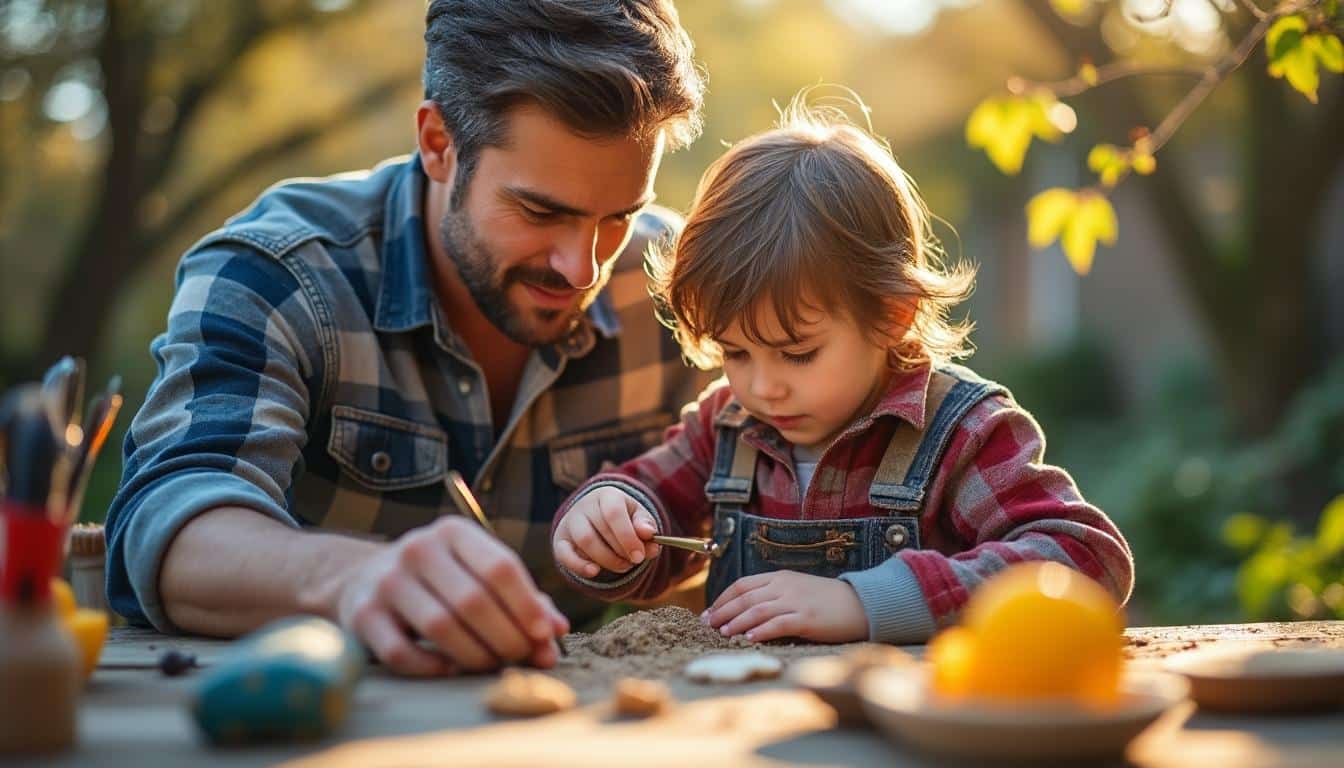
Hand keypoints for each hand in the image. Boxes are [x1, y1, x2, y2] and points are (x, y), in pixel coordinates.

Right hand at [336, 517, 568, 675]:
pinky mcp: (361, 615)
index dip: (528, 605)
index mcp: (454, 532)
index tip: (545, 635)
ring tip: (494, 665)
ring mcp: (386, 581)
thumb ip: (522, 600)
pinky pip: (402, 652)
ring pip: (442, 627)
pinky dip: (433, 667)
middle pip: (474, 600)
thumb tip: (556, 633)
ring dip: (476, 655)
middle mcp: (417, 549)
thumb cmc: (440, 580)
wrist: (363, 580)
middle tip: (521, 657)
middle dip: (507, 637)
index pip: (501, 567)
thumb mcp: (477, 574)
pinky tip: (452, 669)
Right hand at [552, 486, 660, 577]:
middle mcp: (585, 505)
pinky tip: (595, 572)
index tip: (639, 556)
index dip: (627, 537)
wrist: (598, 518)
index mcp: (607, 495)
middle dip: (621, 551)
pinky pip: (564, 555)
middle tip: (633, 562)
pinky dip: (579, 566)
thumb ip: (646, 525)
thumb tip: (649, 533)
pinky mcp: (560, 541)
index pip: (614, 513)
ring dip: (607, 559)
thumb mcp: (638, 517)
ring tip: (622, 566)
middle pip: (601, 529)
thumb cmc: (623, 518)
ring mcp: (570, 522)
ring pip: (585, 541)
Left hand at [703, 571, 868, 642]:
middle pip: (745, 598)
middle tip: (707, 625)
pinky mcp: (808, 619)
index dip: (722, 599)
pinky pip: (779, 624)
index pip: (742, 585)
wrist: (859, 603)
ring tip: (722, 633)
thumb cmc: (825, 600)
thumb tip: (745, 610)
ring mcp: (796, 602)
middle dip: (723, 611)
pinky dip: (761, 631)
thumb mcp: (796, 589)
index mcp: (779, 578)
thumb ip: (773, 595)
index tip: (708, 612)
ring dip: (736, 622)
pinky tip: (749, 638)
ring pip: (758, 610)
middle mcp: (784, 587)